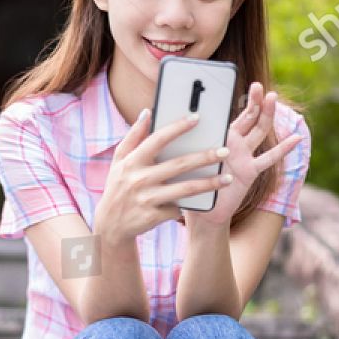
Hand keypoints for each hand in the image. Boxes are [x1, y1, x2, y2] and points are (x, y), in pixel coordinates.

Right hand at [95, 108, 232, 245]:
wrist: (111, 225)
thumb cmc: (118, 187)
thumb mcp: (119, 161)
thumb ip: (133, 136)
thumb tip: (147, 112)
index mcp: (132, 162)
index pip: (158, 140)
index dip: (177, 127)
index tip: (196, 118)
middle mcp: (139, 179)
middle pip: (179, 164)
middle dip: (205, 157)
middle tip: (225, 151)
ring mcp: (147, 199)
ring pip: (185, 189)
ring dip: (209, 183)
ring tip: (228, 178)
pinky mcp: (153, 216)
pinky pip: (178, 208)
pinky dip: (187, 204)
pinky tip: (199, 202)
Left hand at [184, 81, 300, 229]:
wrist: (200, 211)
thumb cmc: (189, 182)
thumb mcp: (181, 156)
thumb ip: (178, 137)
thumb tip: (155, 113)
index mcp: (218, 136)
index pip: (230, 112)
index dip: (236, 99)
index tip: (237, 85)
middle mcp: (234, 143)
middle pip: (249, 117)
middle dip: (254, 101)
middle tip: (258, 86)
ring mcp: (244, 156)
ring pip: (259, 131)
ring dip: (267, 114)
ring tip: (273, 98)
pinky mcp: (250, 172)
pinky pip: (268, 159)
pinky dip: (284, 149)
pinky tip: (296, 138)